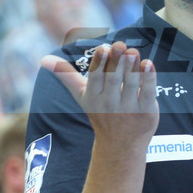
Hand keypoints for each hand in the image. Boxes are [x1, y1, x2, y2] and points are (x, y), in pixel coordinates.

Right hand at [41, 41, 158, 151]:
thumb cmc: (101, 113)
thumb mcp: (82, 96)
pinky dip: (149, 79)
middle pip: (114, 79)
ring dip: (133, 66)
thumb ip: (67, 76)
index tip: (103, 48)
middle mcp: (110, 103)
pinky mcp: (147, 112)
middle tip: (120, 45)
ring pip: (131, 84)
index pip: (96, 78)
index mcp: (93, 97)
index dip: (100, 63)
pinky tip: (149, 64)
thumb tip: (43, 59)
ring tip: (133, 51)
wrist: (120, 147)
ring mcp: (130, 109)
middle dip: (117, 62)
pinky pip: (148, 93)